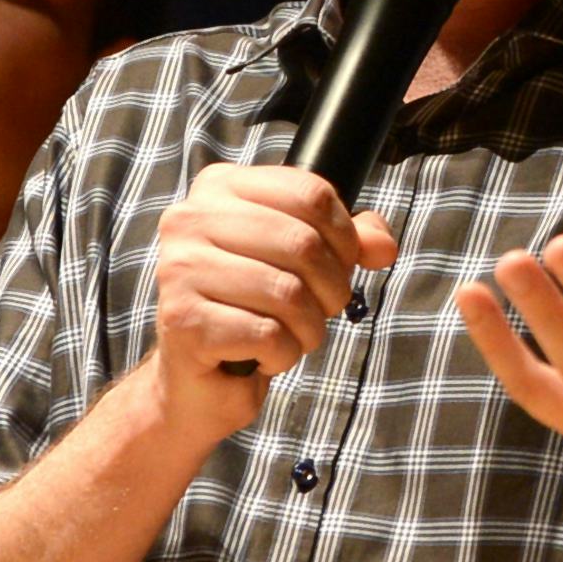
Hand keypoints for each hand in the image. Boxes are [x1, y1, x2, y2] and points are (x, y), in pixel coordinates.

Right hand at [150, 164, 396, 433]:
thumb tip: (383, 247)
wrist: (198, 375)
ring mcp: (178, 269)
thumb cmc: (255, 304)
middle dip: (334, 286)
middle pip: (304, 243)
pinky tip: (267, 355)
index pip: (312, 192)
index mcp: (220, 186)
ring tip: (298, 334)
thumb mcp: (307, 258)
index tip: (346, 262)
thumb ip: (353, 239)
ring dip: (311, 326)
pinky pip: (266, 334)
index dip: (346, 234)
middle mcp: (190, 219)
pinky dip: (285, 352)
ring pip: (288, 293)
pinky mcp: (181, 320)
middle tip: (326, 308)